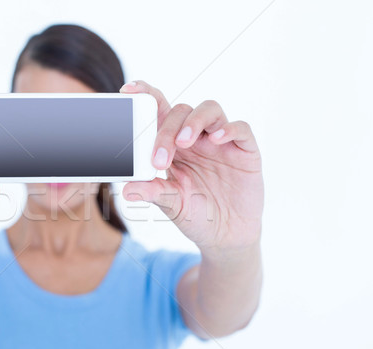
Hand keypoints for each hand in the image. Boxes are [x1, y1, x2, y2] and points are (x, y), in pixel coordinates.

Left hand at [120, 81, 263, 252]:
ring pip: (210, 110)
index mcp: (174, 145)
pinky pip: (240, 128)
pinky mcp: (245, 151)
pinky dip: (229, 128)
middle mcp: (197, 138)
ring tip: (183, 143)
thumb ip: (152, 192)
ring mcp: (221, 142)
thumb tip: (127, 190)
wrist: (226, 236)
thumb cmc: (195, 214)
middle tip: (159, 159)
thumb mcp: (171, 205)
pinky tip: (217, 140)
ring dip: (194, 121)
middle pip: (181, 112)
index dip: (147, 95)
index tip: (128, 89)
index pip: (160, 111)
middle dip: (166, 129)